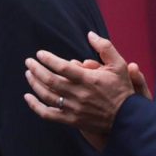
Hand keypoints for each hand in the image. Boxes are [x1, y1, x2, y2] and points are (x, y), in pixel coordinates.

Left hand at [22, 33, 145, 147]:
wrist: (127, 118)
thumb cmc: (122, 89)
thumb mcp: (119, 65)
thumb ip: (105, 48)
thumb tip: (90, 34)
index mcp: (89, 80)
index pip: (63, 67)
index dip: (48, 59)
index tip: (40, 54)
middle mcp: (79, 94)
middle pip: (50, 80)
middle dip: (36, 69)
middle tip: (28, 62)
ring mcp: (74, 109)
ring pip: (47, 96)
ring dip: (34, 84)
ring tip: (29, 74)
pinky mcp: (71, 120)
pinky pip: (48, 114)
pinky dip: (35, 106)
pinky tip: (28, 97)